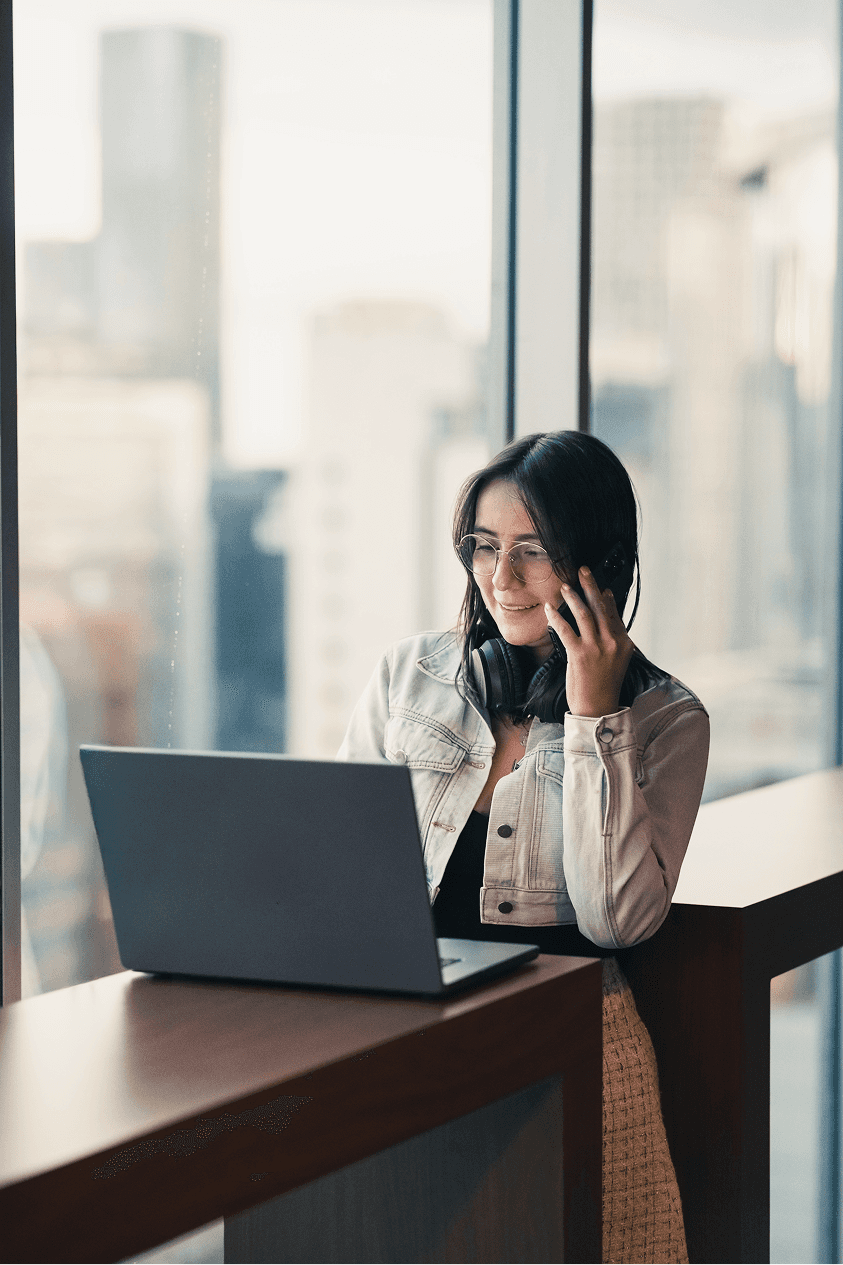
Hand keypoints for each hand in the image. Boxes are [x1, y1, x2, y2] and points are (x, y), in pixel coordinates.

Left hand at [543, 566, 634, 717]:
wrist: (598, 709)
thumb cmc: (604, 686)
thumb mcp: (617, 661)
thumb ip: (615, 640)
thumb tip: (608, 619)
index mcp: (624, 643)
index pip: (615, 614)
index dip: (607, 598)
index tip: (601, 587)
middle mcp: (612, 642)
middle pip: (600, 607)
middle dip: (590, 586)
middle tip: (583, 570)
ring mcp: (596, 648)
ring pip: (584, 614)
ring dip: (572, 597)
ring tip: (564, 586)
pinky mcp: (579, 655)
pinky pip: (566, 630)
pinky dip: (557, 617)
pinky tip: (549, 609)